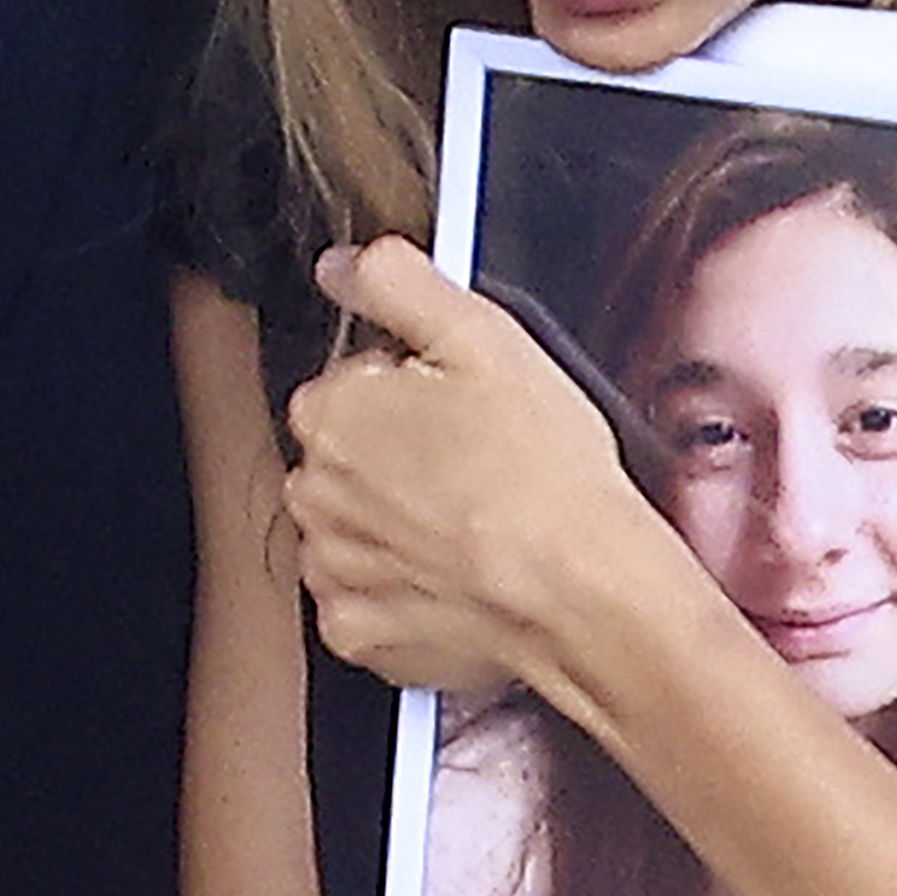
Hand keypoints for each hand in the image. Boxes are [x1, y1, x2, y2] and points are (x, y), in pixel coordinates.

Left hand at [281, 240, 653, 701]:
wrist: (582, 593)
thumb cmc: (544, 474)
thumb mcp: (483, 337)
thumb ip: (399, 285)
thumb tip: (346, 264)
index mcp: (333, 412)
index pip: (354, 383)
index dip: (416, 392)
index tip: (462, 411)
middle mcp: (314, 489)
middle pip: (349, 456)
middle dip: (401, 457)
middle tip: (478, 468)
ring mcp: (331, 565)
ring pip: (354, 527)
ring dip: (397, 524)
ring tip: (473, 524)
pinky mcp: (356, 631)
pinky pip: (366, 601)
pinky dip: (403, 593)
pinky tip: (455, 578)